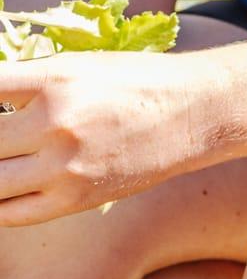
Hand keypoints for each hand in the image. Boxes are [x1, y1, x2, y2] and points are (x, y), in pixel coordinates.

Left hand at [0, 49, 212, 223]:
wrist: (196, 113)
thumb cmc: (135, 82)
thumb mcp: (81, 65)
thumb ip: (28, 84)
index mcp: (55, 79)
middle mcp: (55, 122)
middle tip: (1, 142)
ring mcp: (64, 165)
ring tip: (4, 162)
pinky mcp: (75, 198)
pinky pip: (10, 212)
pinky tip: (5, 189)